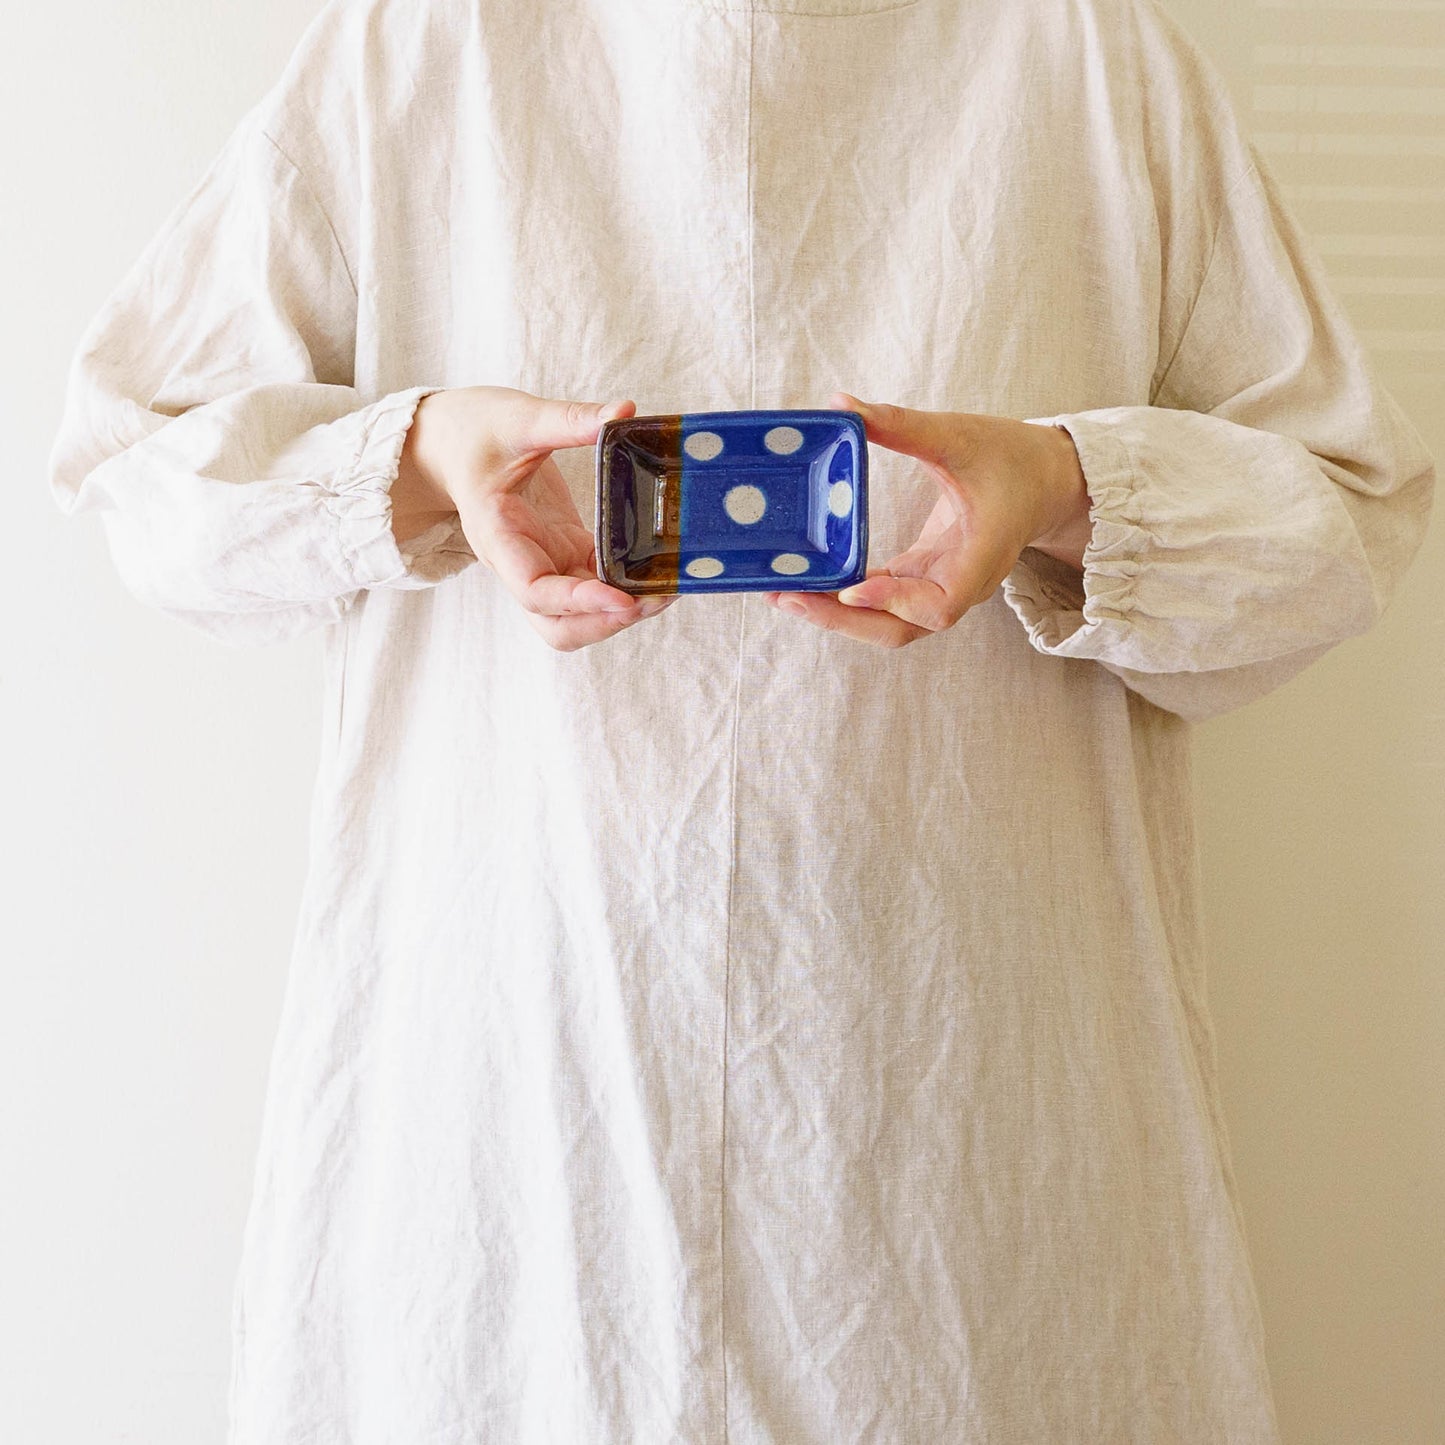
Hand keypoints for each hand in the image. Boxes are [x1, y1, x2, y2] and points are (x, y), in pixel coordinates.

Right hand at [393, 386, 673, 650]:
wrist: (451, 442)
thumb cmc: (474, 431)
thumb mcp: (518, 418)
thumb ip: (570, 419)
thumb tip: (624, 411)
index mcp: (498, 537)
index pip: (534, 591)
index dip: (579, 602)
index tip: (624, 599)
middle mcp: (519, 563)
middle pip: (558, 625)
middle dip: (606, 621)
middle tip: (655, 598)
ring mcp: (543, 563)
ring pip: (578, 617)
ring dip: (619, 613)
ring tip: (664, 590)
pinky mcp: (564, 553)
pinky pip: (596, 586)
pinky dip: (626, 586)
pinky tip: (658, 570)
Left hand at [763, 392, 1090, 647]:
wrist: (1045, 480)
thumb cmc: (1011, 457)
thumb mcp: (958, 434)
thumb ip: (900, 423)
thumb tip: (841, 404)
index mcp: (982, 556)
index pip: (940, 603)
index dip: (894, 601)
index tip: (851, 588)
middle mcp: (961, 584)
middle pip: (900, 628)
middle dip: (842, 620)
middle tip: (787, 595)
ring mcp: (941, 588)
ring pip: (888, 625)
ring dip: (837, 616)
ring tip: (782, 593)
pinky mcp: (924, 580)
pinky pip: (883, 603)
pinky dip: (845, 598)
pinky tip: (807, 580)